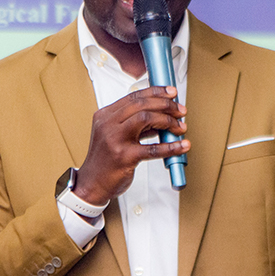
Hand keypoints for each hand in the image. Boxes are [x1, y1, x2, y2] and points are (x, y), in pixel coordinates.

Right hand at [74, 86, 188, 204]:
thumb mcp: (115, 136)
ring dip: (168, 121)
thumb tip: (162, 116)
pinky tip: (182, 145)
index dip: (156, 92)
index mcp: (105, 115)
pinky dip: (171, 146)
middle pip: (142, 104)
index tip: (171, 93)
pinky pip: (153, 149)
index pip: (134, 96)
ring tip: (180, 127)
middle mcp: (108, 124)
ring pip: (146, 118)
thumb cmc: (105, 160)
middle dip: (166, 105)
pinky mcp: (124, 157)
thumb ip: (135, 125)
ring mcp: (115, 140)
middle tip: (181, 111)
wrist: (92, 184)